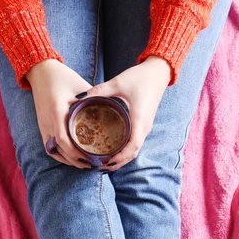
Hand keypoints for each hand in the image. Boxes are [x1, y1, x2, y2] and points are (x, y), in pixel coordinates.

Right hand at [25, 59, 92, 169]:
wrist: (41, 72)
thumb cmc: (62, 77)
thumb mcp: (80, 87)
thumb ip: (94, 101)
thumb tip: (112, 112)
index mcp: (57, 112)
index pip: (64, 140)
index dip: (76, 153)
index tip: (91, 159)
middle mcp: (48, 122)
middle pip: (60, 150)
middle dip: (76, 161)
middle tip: (93, 165)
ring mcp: (43, 126)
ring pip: (54, 152)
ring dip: (68, 160)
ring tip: (84, 164)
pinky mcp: (42, 127)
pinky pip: (50, 147)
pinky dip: (61, 155)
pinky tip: (73, 158)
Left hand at [80, 56, 171, 171]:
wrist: (158, 72)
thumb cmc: (141, 77)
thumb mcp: (118, 82)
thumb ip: (99, 90)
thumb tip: (79, 97)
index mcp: (139, 120)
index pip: (132, 146)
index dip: (120, 157)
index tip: (106, 162)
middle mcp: (144, 127)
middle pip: (133, 153)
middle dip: (118, 162)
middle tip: (100, 166)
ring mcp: (145, 127)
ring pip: (134, 150)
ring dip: (121, 158)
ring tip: (105, 162)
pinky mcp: (143, 124)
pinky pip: (135, 142)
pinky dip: (125, 151)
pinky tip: (113, 150)